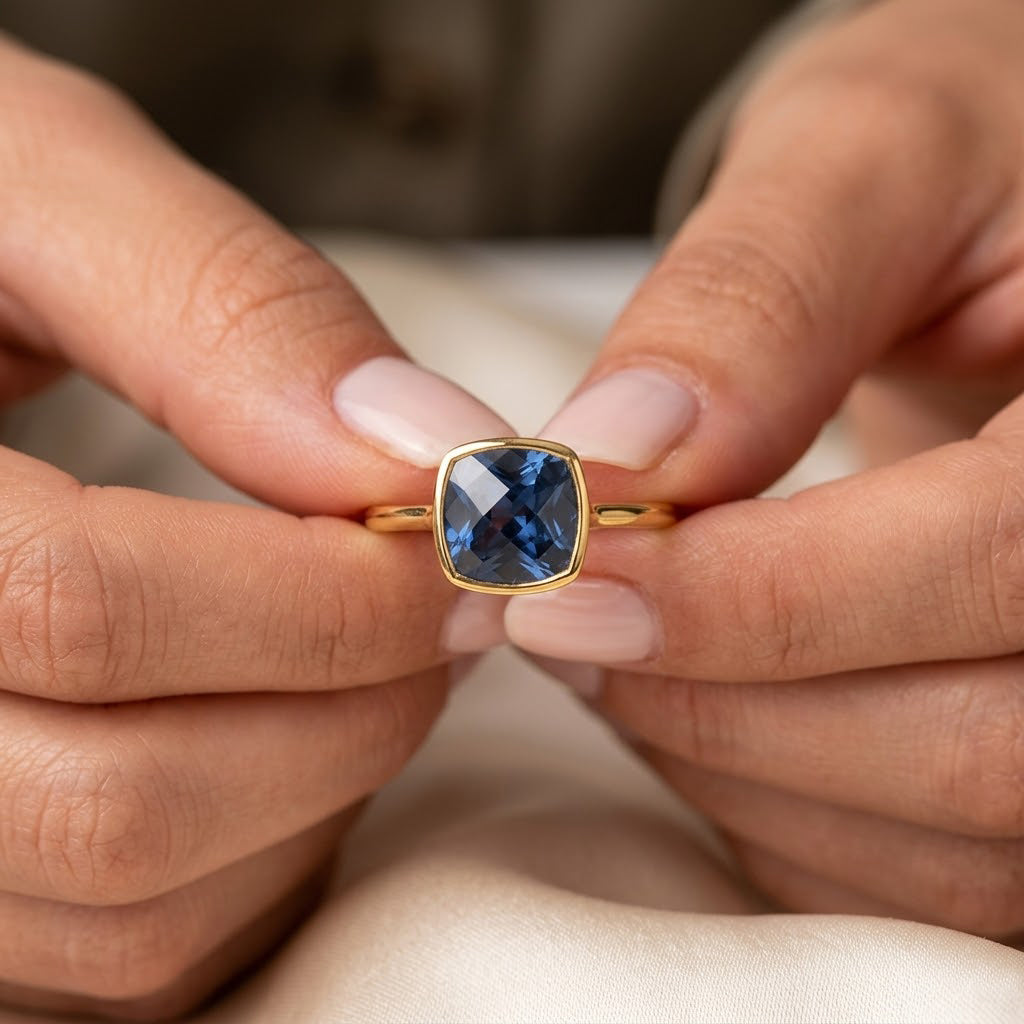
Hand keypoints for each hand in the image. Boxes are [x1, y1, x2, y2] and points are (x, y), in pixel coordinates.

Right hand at [0, 35, 507, 1017]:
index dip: (323, 585)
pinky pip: (149, 955)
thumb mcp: (39, 188)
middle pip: (121, 802)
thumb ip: (220, 303)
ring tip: (379, 644)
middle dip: (353, 693)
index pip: (75, 607)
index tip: (463, 533)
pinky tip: (299, 717)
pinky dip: (277, 853)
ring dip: (328, 778)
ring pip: (146, 914)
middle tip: (447, 595)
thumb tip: (421, 453)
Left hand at [507, 0, 1023, 937]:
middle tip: (554, 619)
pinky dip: (768, 805)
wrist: (1014, 233)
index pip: (994, 558)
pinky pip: (911, 862)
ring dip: (725, 757)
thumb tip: (613, 458)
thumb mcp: (871, 158)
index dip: (762, 597)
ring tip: (604, 645)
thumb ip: (755, 297)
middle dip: (719, 697)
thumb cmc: (970, 156)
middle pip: (974, 741)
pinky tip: (692, 695)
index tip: (560, 578)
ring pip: (940, 832)